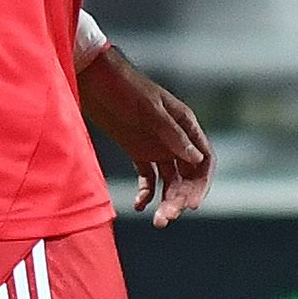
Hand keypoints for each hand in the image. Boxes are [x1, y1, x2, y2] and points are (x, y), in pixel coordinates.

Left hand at [79, 42, 213, 223]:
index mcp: (186, 125)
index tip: (191, 205)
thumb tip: (196, 159)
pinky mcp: (138, 151)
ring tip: (156, 220)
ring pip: (169, 181)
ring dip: (165, 200)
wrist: (93, 79)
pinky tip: (140, 205)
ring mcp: (157, 146)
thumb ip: (172, 134)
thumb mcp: (150, 110)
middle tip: (166, 218)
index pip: (204, 160)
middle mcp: (175, 139)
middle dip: (180, 198)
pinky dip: (146, 193)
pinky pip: (148, 178)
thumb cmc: (125, 87)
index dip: (201, 184)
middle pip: (187, 176)